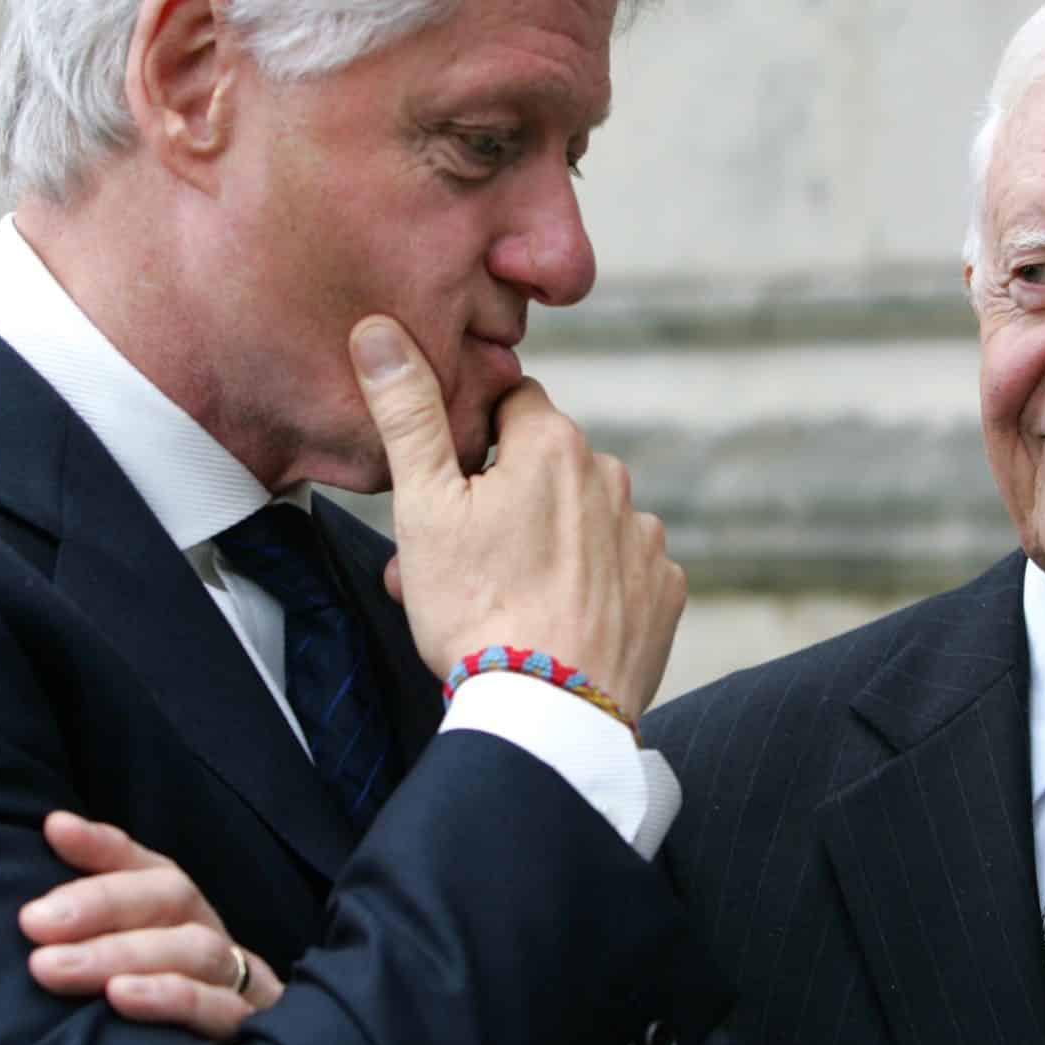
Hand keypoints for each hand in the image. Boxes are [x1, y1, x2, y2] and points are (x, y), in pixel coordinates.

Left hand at [18, 811, 283, 1039]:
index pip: (149, 869)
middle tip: (33, 923)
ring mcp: (240, 988)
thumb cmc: (160, 1033)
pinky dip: (173, 998)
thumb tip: (42, 857)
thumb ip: (86, 933)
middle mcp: (214, 943)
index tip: (54, 830)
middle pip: (173, 899)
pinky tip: (122, 999)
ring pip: (195, 950)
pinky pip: (223, 1010)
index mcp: (185, 922)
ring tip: (56, 968)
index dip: (103, 847)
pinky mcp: (253, 1036)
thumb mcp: (123, 977)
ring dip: (124, 953)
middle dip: (101, 905)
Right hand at [351, 315, 683, 718]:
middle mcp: (613, 478)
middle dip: (506, 503)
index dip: (475, 443)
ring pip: (584, 522)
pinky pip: (624, 572)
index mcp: (555, 444)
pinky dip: (594, 589)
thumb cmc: (476, 610)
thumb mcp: (423, 507)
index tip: (452, 491)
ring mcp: (645, 538)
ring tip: (504, 602)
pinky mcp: (664, 591)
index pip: (512, 405)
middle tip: (460, 564)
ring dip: (549, 546)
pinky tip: (558, 623)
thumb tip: (379, 330)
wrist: (547, 714)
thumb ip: (407, 413)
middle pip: (546, 469)